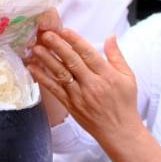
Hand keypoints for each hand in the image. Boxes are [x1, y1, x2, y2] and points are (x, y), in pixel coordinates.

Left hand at [26, 28, 139, 142]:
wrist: (119, 131)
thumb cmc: (124, 102)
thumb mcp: (128, 77)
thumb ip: (116, 55)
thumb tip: (110, 35)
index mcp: (107, 76)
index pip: (89, 54)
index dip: (76, 41)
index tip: (64, 30)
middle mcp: (92, 85)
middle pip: (72, 62)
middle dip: (58, 46)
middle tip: (45, 34)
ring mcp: (79, 96)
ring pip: (61, 75)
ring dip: (47, 60)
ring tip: (35, 48)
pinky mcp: (70, 105)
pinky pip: (54, 90)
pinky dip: (43, 78)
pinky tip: (33, 68)